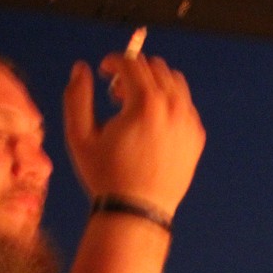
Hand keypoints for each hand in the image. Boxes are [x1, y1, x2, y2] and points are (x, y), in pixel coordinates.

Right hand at [62, 50, 204, 217]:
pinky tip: (151, 124)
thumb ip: (76, 96)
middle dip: (132, 71)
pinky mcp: (196, 136)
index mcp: (145, 103)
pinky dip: (168, 103)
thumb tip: (81, 69)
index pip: (131, 62)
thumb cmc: (106, 176)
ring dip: (152, 84)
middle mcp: (172, 107)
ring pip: (174, 82)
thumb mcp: (79, 137)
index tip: (102, 72)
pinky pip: (185, 105)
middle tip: (116, 94)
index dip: (112, 61)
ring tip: (134, 107)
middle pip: (155, 67)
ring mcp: (188, 122)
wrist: (137, 211)